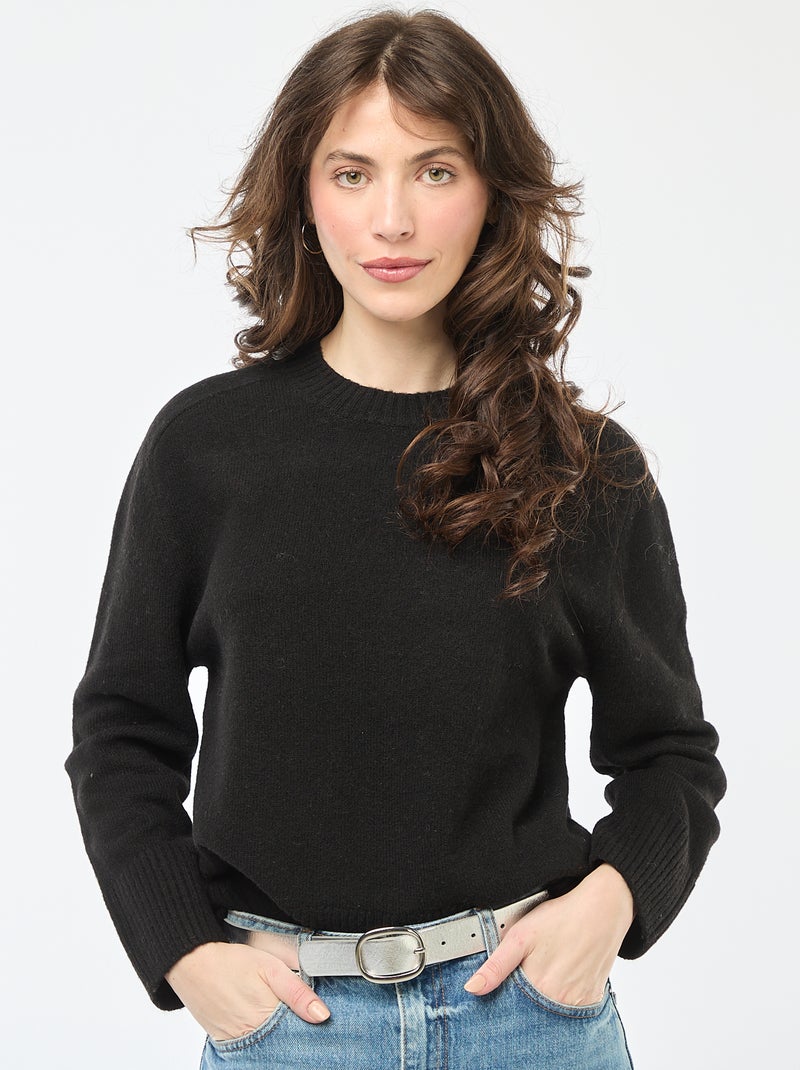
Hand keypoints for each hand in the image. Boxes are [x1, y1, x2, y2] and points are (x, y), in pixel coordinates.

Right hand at [165, 941, 330, 1039]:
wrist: (191, 962)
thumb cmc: (231, 961)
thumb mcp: (271, 968)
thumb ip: (298, 992)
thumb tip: (322, 1015)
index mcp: (265, 1018)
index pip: (296, 1034)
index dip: (307, 1027)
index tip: (316, 1021)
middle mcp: (250, 1037)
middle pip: (281, 1044)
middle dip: (292, 1033)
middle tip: (292, 1014)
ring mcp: (234, 1042)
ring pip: (265, 1047)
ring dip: (274, 1037)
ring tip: (274, 1015)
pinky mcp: (222, 1041)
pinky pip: (245, 1048)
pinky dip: (256, 1038)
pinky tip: (260, 1024)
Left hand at [464, 864, 634, 1005]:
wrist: (603, 909)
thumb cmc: (561, 918)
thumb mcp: (521, 935)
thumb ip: (496, 965)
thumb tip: (471, 989)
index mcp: (538, 988)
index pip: (511, 1007)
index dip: (504, 995)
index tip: (505, 983)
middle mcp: (560, 1002)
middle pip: (531, 1011)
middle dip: (523, 999)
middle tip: (531, 967)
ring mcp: (578, 1003)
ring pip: (551, 1011)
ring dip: (543, 999)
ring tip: (547, 967)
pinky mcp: (592, 999)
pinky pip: (571, 1009)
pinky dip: (563, 997)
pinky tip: (562, 974)